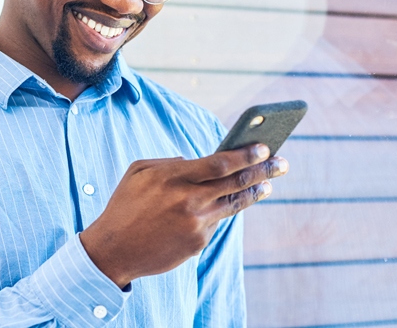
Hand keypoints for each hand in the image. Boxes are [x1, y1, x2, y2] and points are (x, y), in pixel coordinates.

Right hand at [79, 144, 287, 287]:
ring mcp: (195, 223)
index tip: (264, 147)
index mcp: (173, 177)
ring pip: (234, 204)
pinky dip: (223, 211)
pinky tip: (231, 204)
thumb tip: (198, 162)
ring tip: (269, 185)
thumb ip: (170, 163)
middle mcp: (188, 200)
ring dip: (255, 192)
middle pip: (236, 182)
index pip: (220, 162)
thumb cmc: (125, 205)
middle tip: (283, 163)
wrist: (113, 250)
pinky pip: (216, 221)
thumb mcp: (139, 172)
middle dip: (264, 171)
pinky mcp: (197, 243)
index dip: (246, 155)